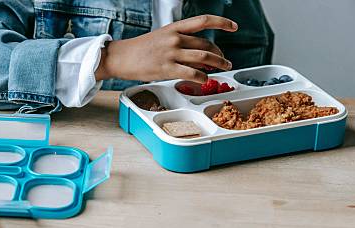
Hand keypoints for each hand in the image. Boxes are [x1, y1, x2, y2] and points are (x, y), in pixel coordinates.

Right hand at [95, 15, 237, 82]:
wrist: (121, 57)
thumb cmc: (140, 49)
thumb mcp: (162, 37)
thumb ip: (181, 42)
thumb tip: (200, 54)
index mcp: (174, 27)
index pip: (203, 21)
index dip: (221, 23)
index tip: (233, 27)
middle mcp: (175, 38)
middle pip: (206, 45)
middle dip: (220, 54)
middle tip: (225, 61)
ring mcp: (171, 54)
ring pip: (204, 58)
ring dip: (218, 64)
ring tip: (223, 68)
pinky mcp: (167, 69)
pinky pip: (192, 73)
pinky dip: (202, 77)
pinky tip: (205, 79)